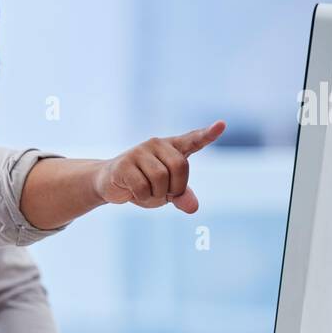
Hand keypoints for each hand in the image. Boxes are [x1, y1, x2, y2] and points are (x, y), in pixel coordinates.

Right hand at [94, 121, 224, 212]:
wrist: (109, 182)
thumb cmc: (143, 184)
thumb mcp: (167, 192)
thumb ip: (183, 196)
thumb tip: (192, 207)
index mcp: (172, 148)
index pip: (193, 139)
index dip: (208, 134)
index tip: (221, 125)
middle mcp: (157, 144)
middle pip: (180, 166)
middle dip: (176, 188)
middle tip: (165, 194)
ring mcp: (139, 151)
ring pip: (160, 179)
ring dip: (156, 196)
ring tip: (147, 194)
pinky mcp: (124, 163)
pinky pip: (142, 187)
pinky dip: (142, 197)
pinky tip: (133, 193)